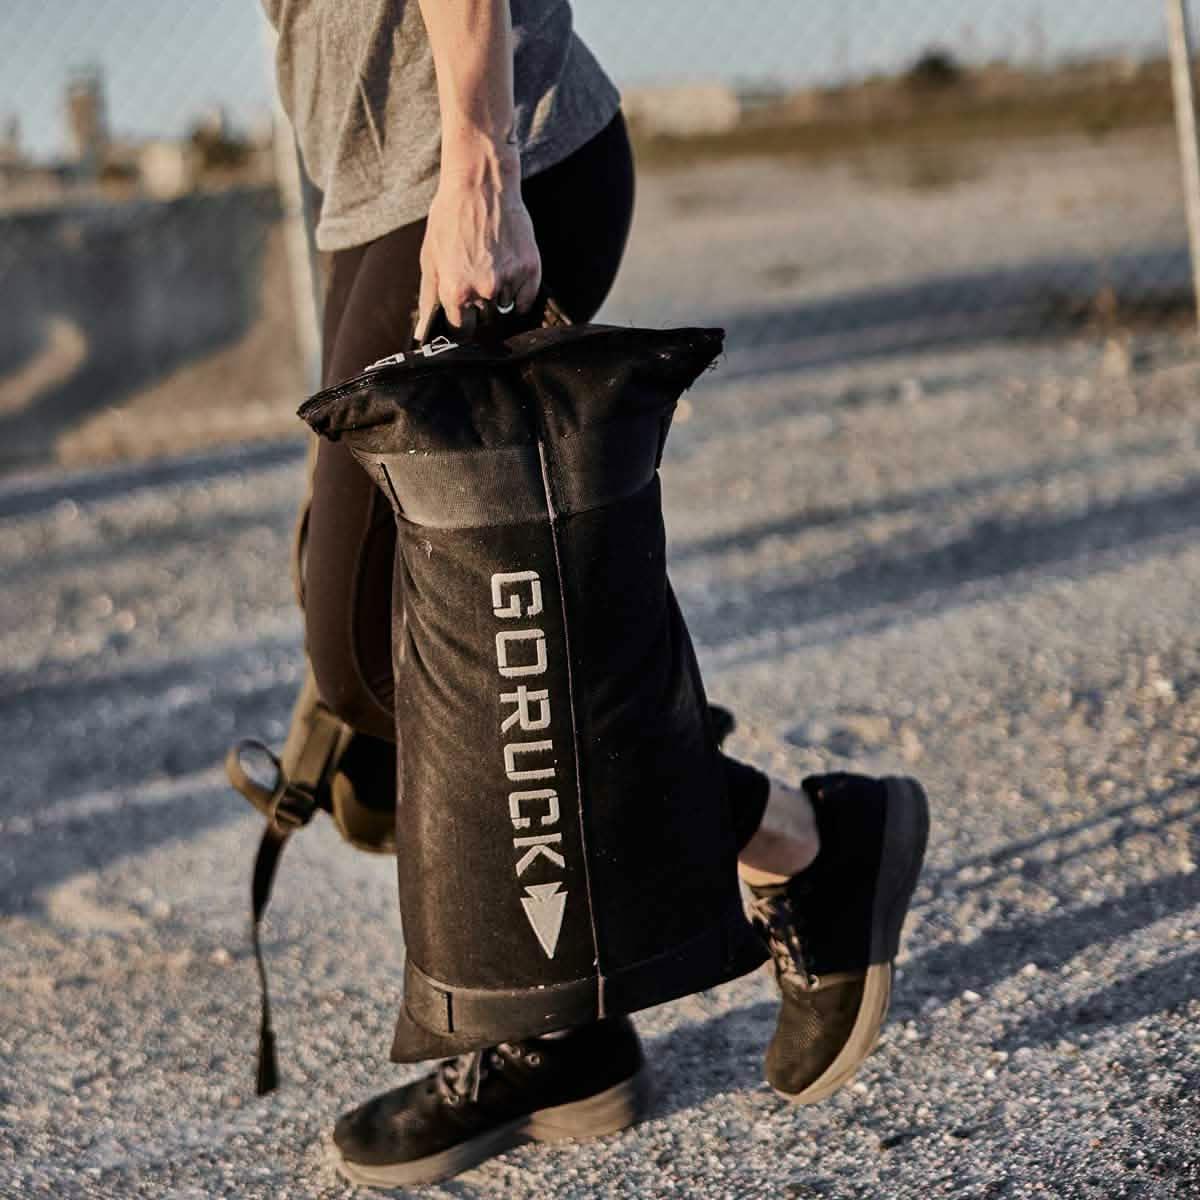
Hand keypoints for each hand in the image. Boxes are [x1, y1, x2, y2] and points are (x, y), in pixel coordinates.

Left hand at [416, 145, 541, 338]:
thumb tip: (422, 334)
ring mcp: (510, 280)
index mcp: (456, 290)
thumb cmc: (450, 217)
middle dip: (480, 308)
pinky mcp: (531, 269)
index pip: (461, 330)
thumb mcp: (430, 257)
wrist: (481, 182)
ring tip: (491, 264)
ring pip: (505, 308)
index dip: (461, 322)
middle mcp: (484, 289)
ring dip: (499, 296)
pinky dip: (519, 292)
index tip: (463, 312)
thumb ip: (428, 299)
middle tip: (477, 276)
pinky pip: (526, 300)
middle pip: (485, 321)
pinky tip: (508, 268)